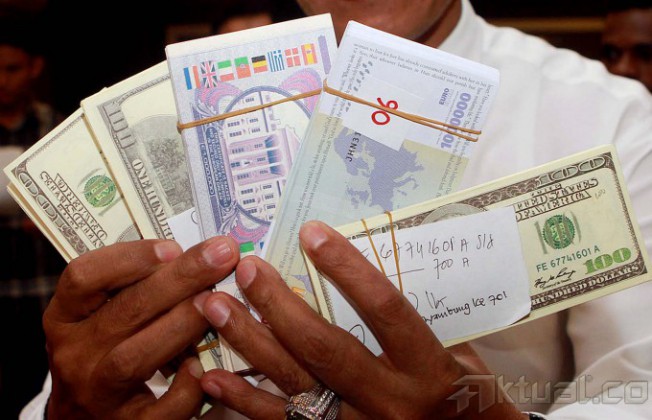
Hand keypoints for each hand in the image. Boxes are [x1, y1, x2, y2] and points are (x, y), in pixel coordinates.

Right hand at [43, 236, 238, 418]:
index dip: (129, 258)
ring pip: (135, 358)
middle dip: (179, 279)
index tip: (173, 247)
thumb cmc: (105, 350)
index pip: (82, 277)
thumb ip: (136, 287)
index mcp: (65, 317)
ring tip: (215, 302)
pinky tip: (204, 368)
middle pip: (124, 311)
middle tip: (221, 256)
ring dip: (180, 326)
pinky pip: (159, 411)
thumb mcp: (103, 315)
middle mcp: (74, 353)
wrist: (85, 418)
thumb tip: (198, 254)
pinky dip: (184, 390)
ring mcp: (97, 393)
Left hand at [198, 221, 524, 418]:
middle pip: (325, 347)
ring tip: (215, 306)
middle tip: (247, 268)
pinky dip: (244, 400)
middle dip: (279, 305)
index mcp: (428, 369)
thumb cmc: (469, 399)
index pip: (384, 309)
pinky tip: (214, 374)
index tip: (313, 233)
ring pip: (294, 384)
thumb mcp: (460, 354)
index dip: (346, 268)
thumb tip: (369, 268)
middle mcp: (390, 402)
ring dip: (249, 343)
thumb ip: (417, 318)